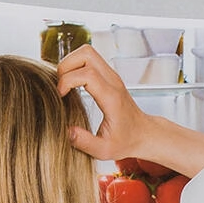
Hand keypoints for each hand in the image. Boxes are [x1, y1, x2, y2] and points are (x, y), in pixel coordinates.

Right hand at [56, 45, 147, 161]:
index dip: (67, 81)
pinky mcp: (108, 75)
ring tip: (64, 83)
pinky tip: (71, 84)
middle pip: (86, 53)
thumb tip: (67, 131)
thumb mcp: (104, 150)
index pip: (87, 74)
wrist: (143, 133)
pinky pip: (88, 59)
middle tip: (60, 85)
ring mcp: (111, 75)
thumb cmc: (125, 141)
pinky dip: (75, 65)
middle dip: (65, 65)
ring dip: (69, 63)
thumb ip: (85, 142)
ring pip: (86, 51)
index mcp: (111, 97)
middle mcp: (112, 81)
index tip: (61, 96)